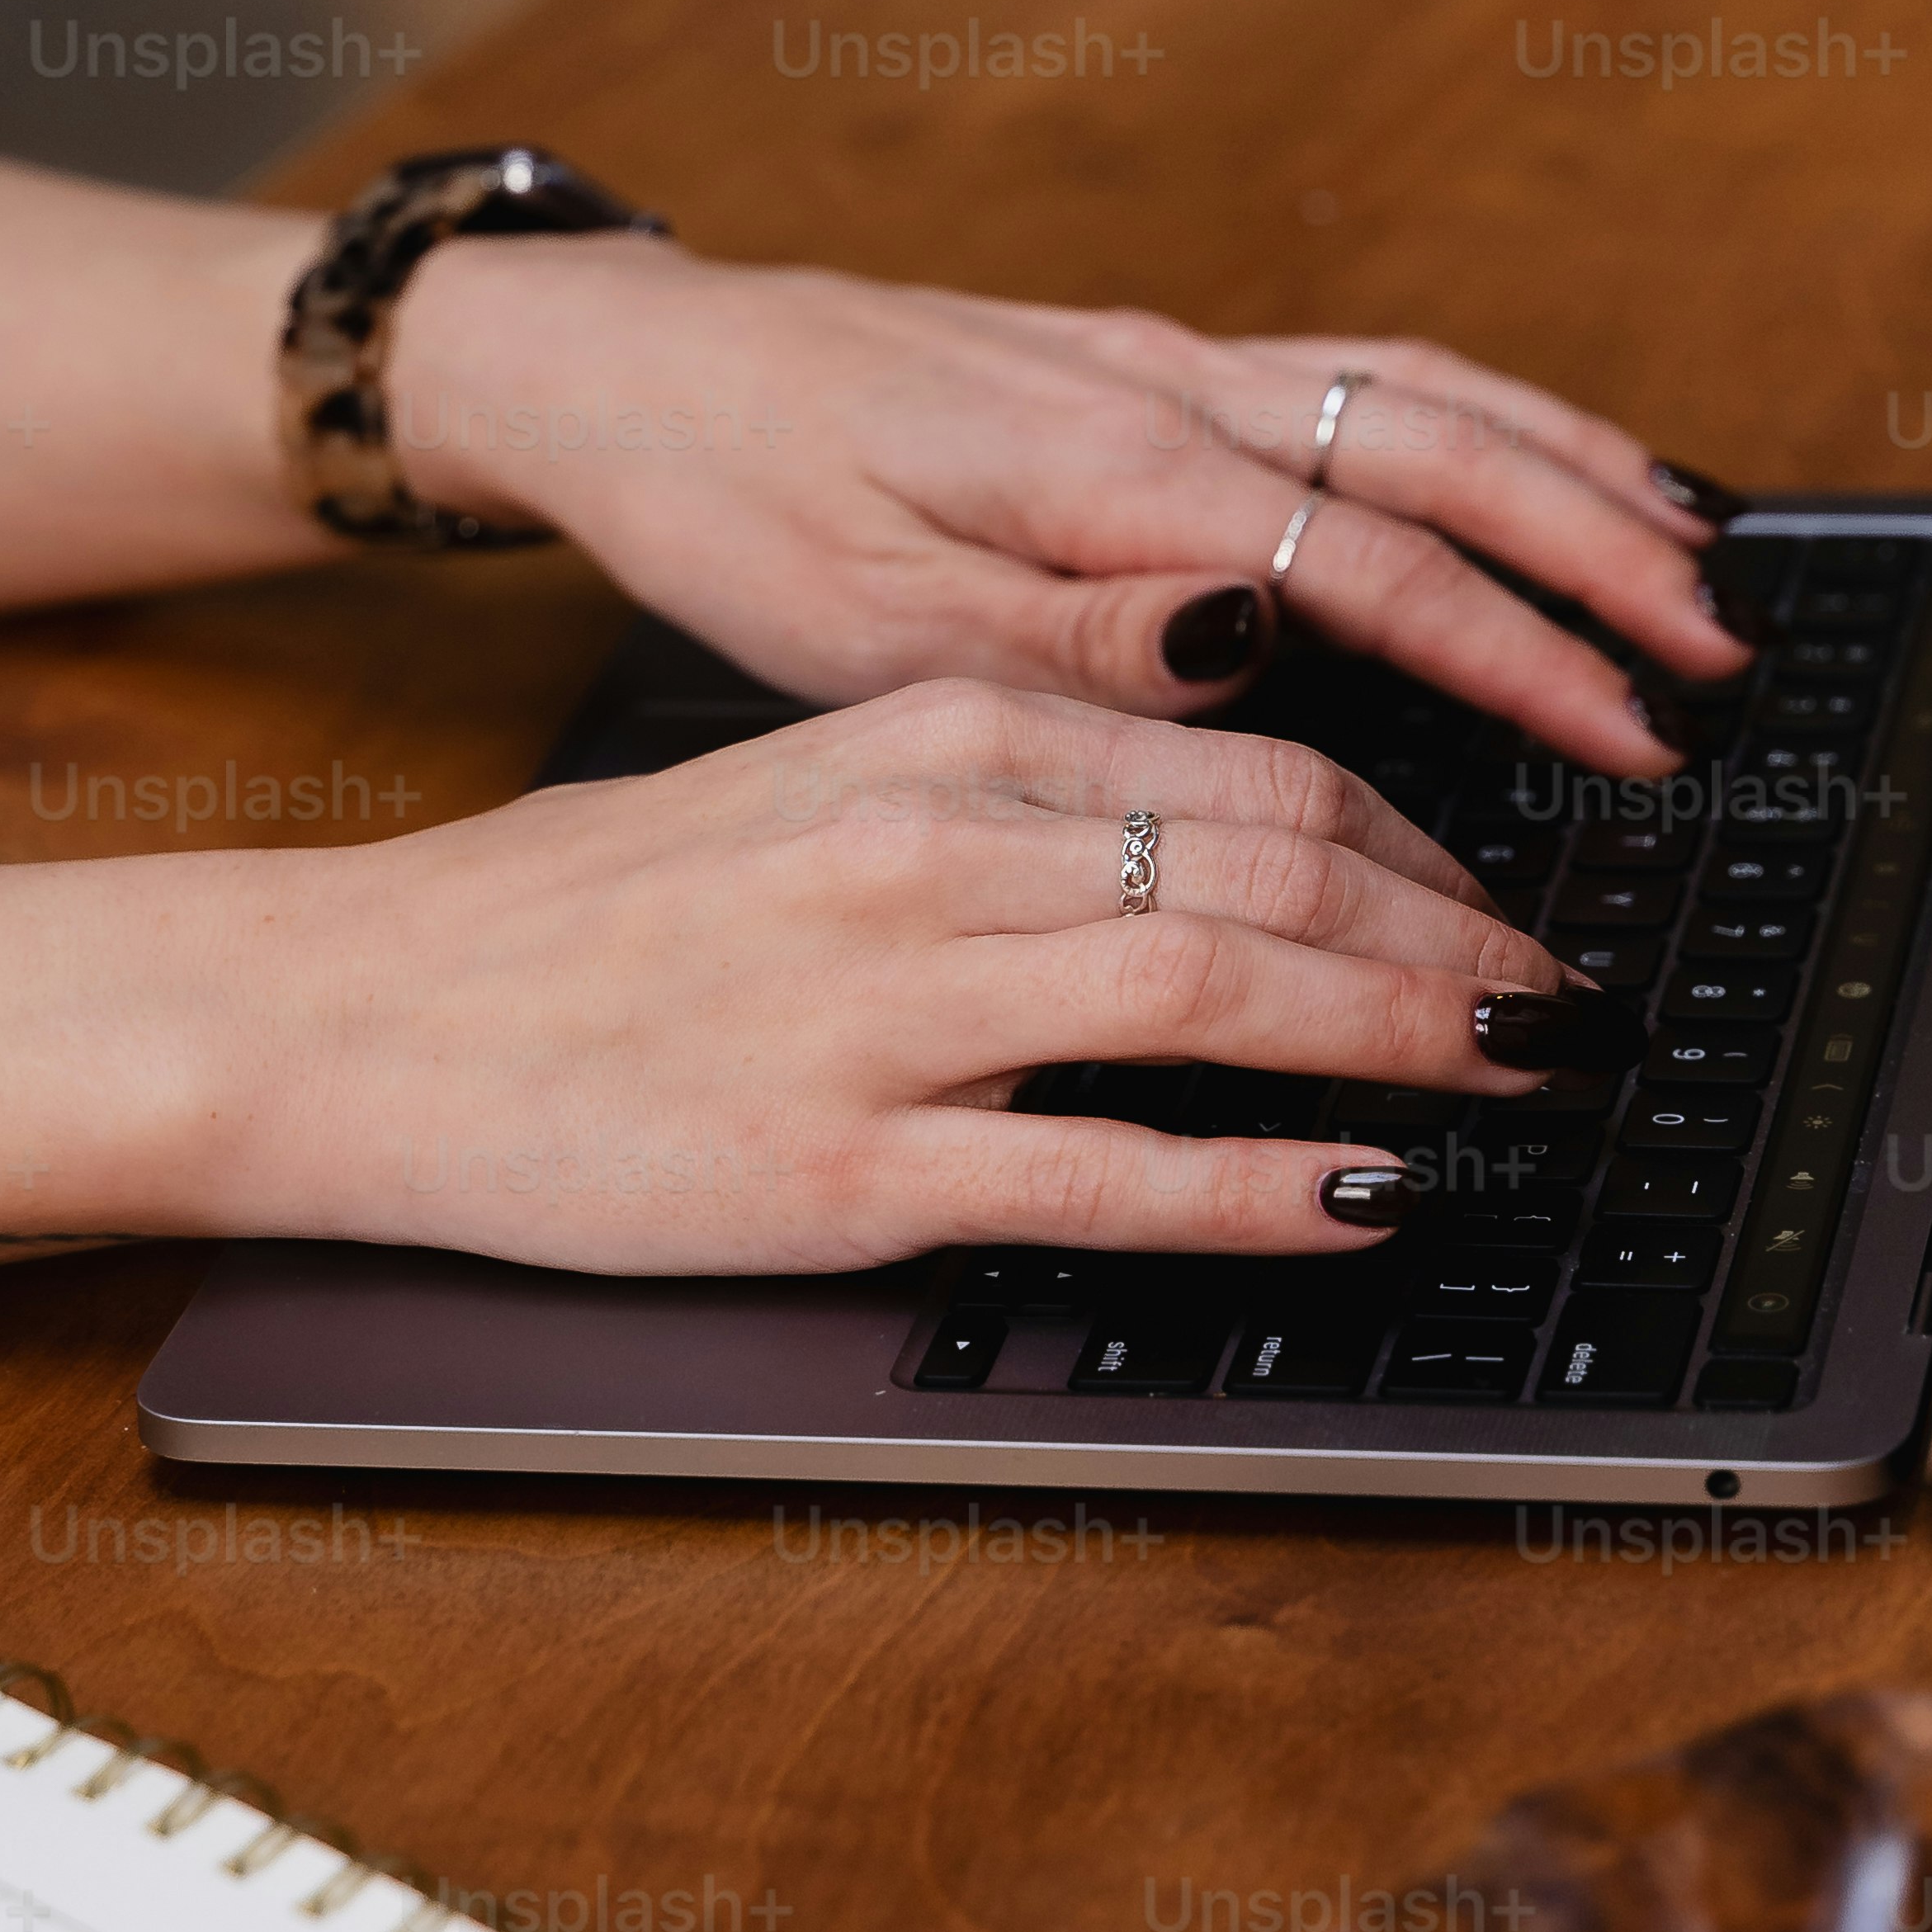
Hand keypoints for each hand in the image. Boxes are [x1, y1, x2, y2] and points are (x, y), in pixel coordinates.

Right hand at [204, 682, 1606, 1275]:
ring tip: (1523, 1074)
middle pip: (1273, 861)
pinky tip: (1361, 1196)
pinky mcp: (836, 1165)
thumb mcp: (817, 790)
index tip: (1504, 896)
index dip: (1422, 837)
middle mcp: (930, 844)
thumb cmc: (588, 918)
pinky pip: (1095, 1173)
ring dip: (1404, 1033)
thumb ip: (1011, 799)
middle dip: (1460, 932)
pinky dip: (1255, 1184)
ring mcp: (885, 1008)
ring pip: (1216, 990)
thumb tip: (1213, 845)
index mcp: (933, 735)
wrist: (361, 1010)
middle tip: (1570, 998)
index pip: (1253, 761)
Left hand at [395, 240, 1749, 777]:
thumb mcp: (865, 615)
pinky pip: (1359, 371)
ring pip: (1419, 389)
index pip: (1372, 562)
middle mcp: (1160, 386)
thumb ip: (1073, 638)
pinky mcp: (1142, 360)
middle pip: (1438, 450)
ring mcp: (1161, 358)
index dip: (1520, 655)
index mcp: (1105, 464)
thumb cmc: (730, 499)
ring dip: (1568, 466)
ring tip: (1692, 555)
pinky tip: (1534, 462)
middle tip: (1720, 659)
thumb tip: (1255, 636)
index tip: (1632, 735)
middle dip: (1599, 553)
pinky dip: (1482, 414)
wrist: (632, 364)